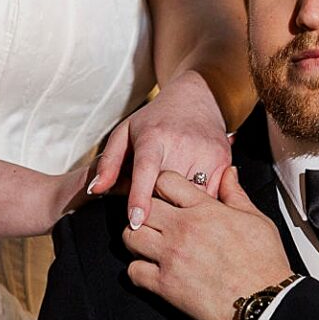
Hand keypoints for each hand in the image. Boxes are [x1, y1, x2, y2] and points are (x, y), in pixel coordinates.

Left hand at [88, 71, 232, 228]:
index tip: (136, 221)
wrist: (198, 98)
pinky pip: (210, 195)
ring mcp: (207, 153)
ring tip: (171, 205)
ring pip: (191, 198)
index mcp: (154, 137)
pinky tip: (192, 200)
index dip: (140, 196)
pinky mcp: (224, 161)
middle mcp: (183, 144)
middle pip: (168, 192)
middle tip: (150, 210)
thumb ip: (108, 162)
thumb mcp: (125, 132)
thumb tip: (94, 190)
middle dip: (157, 207)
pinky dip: (199, 204)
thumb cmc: (156, 120)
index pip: (147, 170)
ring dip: (180, 208)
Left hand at [122, 164, 292, 319]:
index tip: (164, 195)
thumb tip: (229, 173)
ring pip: (130, 237)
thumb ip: (235, 194)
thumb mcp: (255, 219)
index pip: (164, 180)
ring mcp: (171, 257)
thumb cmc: (264, 262)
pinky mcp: (165, 285)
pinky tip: (150, 270)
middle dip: (144, 211)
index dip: (161, 185)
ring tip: (148, 244)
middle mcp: (183, 229)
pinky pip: (133, 271)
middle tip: (151, 220)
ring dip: (136, 239)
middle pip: (142, 207)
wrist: (263, 301)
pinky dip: (138, 271)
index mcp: (204, 209)